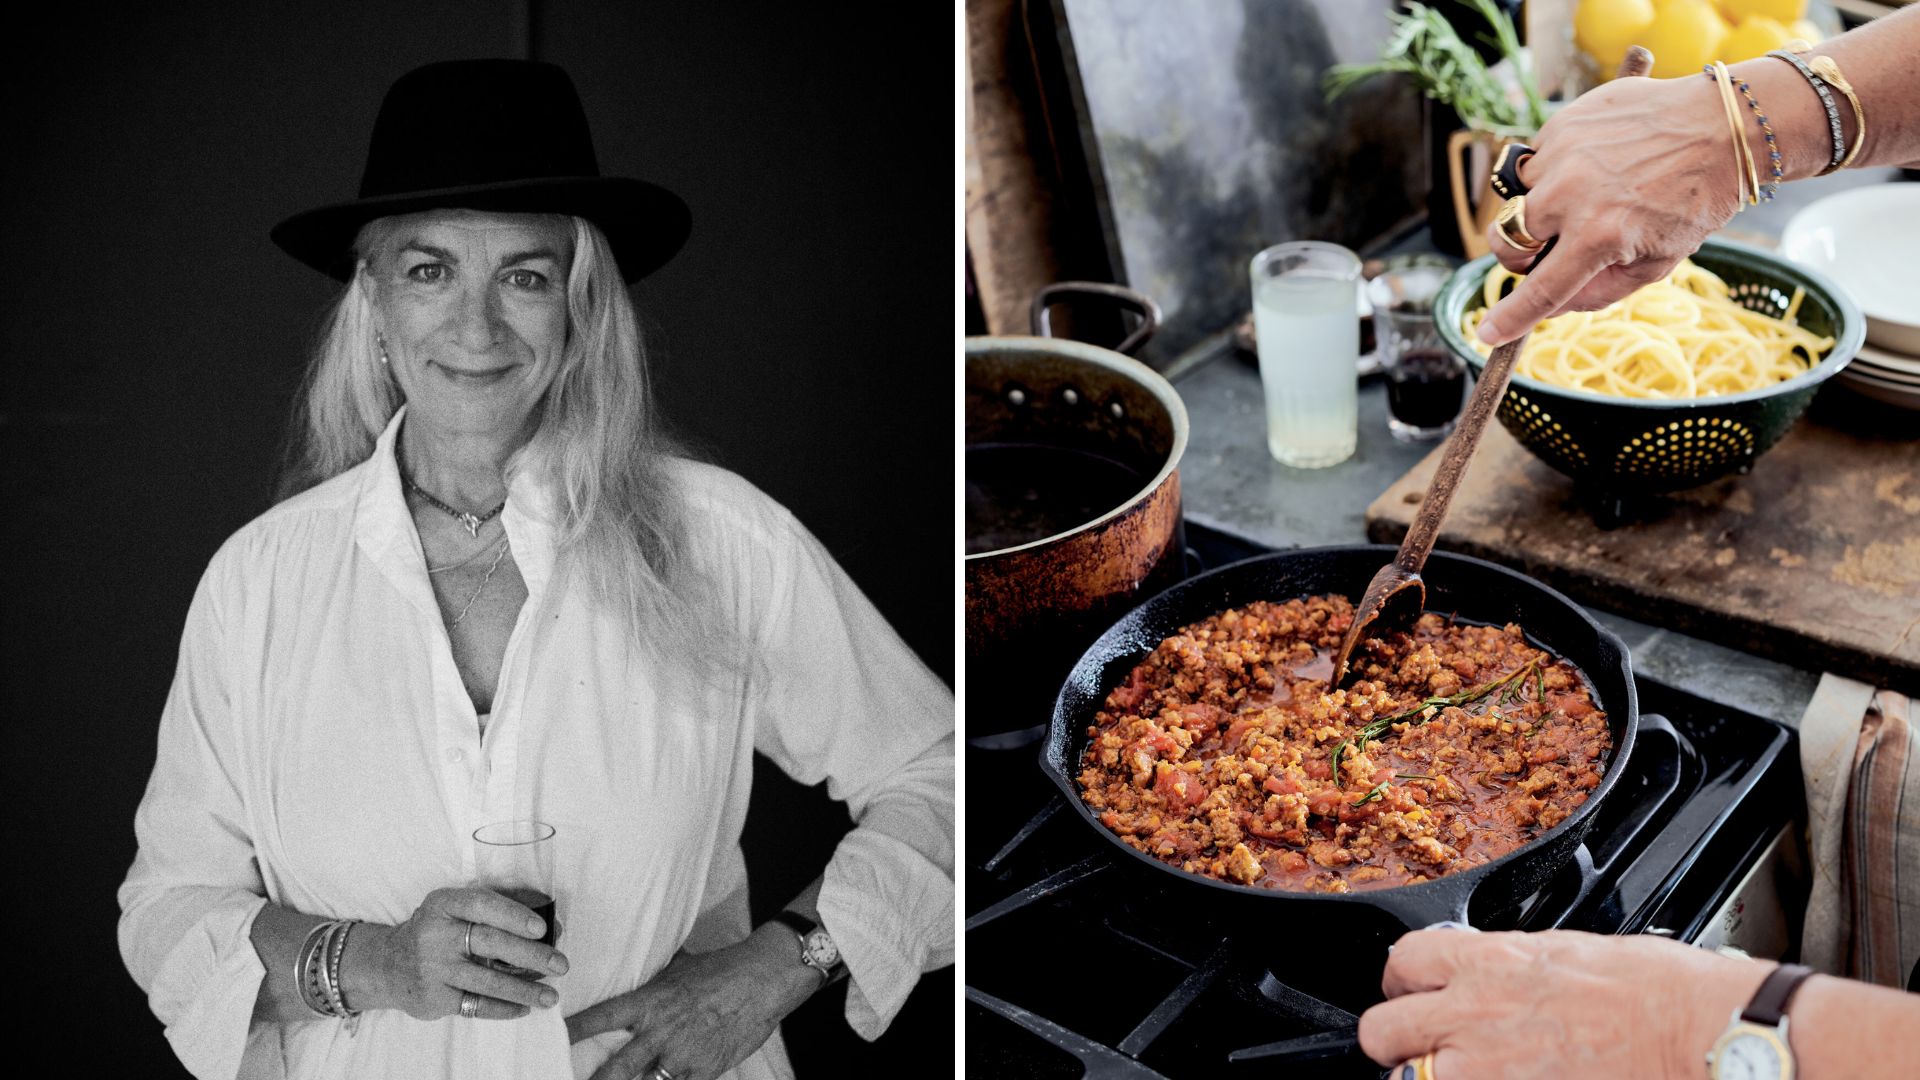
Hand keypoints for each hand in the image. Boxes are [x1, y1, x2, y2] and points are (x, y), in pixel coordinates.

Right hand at [349, 886, 569, 1020]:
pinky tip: (524, 1008)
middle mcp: (435, 934)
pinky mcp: (432, 998)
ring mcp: (432, 968)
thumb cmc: (439, 931)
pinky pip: (475, 1005)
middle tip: (561, 964)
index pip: (481, 905)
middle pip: (489, 943)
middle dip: (531, 955)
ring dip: (524, 990)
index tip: (542, 929)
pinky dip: (503, 1008)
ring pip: (486, 980)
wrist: (388, 965)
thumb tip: (554, 927)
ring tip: (551, 996)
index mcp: (443, 904)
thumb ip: (499, 912)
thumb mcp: (456, 911)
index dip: (513, 915)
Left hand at [566, 924, 817, 1079]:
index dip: (572, 1031)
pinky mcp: (703, 1071)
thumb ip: (654, 983)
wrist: (763, 978)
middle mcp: (659, 1031)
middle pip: (614, 1069)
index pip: (599, 1018)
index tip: (550, 1039)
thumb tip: (636, 978)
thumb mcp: (679, 969)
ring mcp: (681, 1055)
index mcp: (649, 1002)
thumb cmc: (723, 969)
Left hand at [1357, 928, 1769, 1079]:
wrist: (1707, 1037)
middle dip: (1397, 1043)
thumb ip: (1512, 968)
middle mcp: (1474, 1015)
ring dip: (1429, 1076)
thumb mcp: (1571, 952)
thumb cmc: (1662, 993)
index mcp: (1491, 963)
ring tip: (1464, 1073)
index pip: (1403, 963)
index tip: (1413, 993)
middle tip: (1421, 1049)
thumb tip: (1492, 976)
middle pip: (1382, 1031)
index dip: (1404, 982)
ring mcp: (1485, 1070)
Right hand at [1477, 72, 1740, 346]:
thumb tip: (1554, 304)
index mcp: (1600, 235)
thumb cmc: (1695, 198)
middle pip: (1508, 239)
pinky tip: (1595, 164)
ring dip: (1542, 206)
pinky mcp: (1562, 123)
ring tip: (1591, 192)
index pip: (1540, 289)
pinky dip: (1555, 171)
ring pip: (1519, 197)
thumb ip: (1601, 291)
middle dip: (1522, 252)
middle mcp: (1572, 194)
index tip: (1487, 333)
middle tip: (1552, 247)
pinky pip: (1535, 160)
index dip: (1510, 318)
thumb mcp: (1658, 262)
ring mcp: (1563, 154)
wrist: (1722, 125)